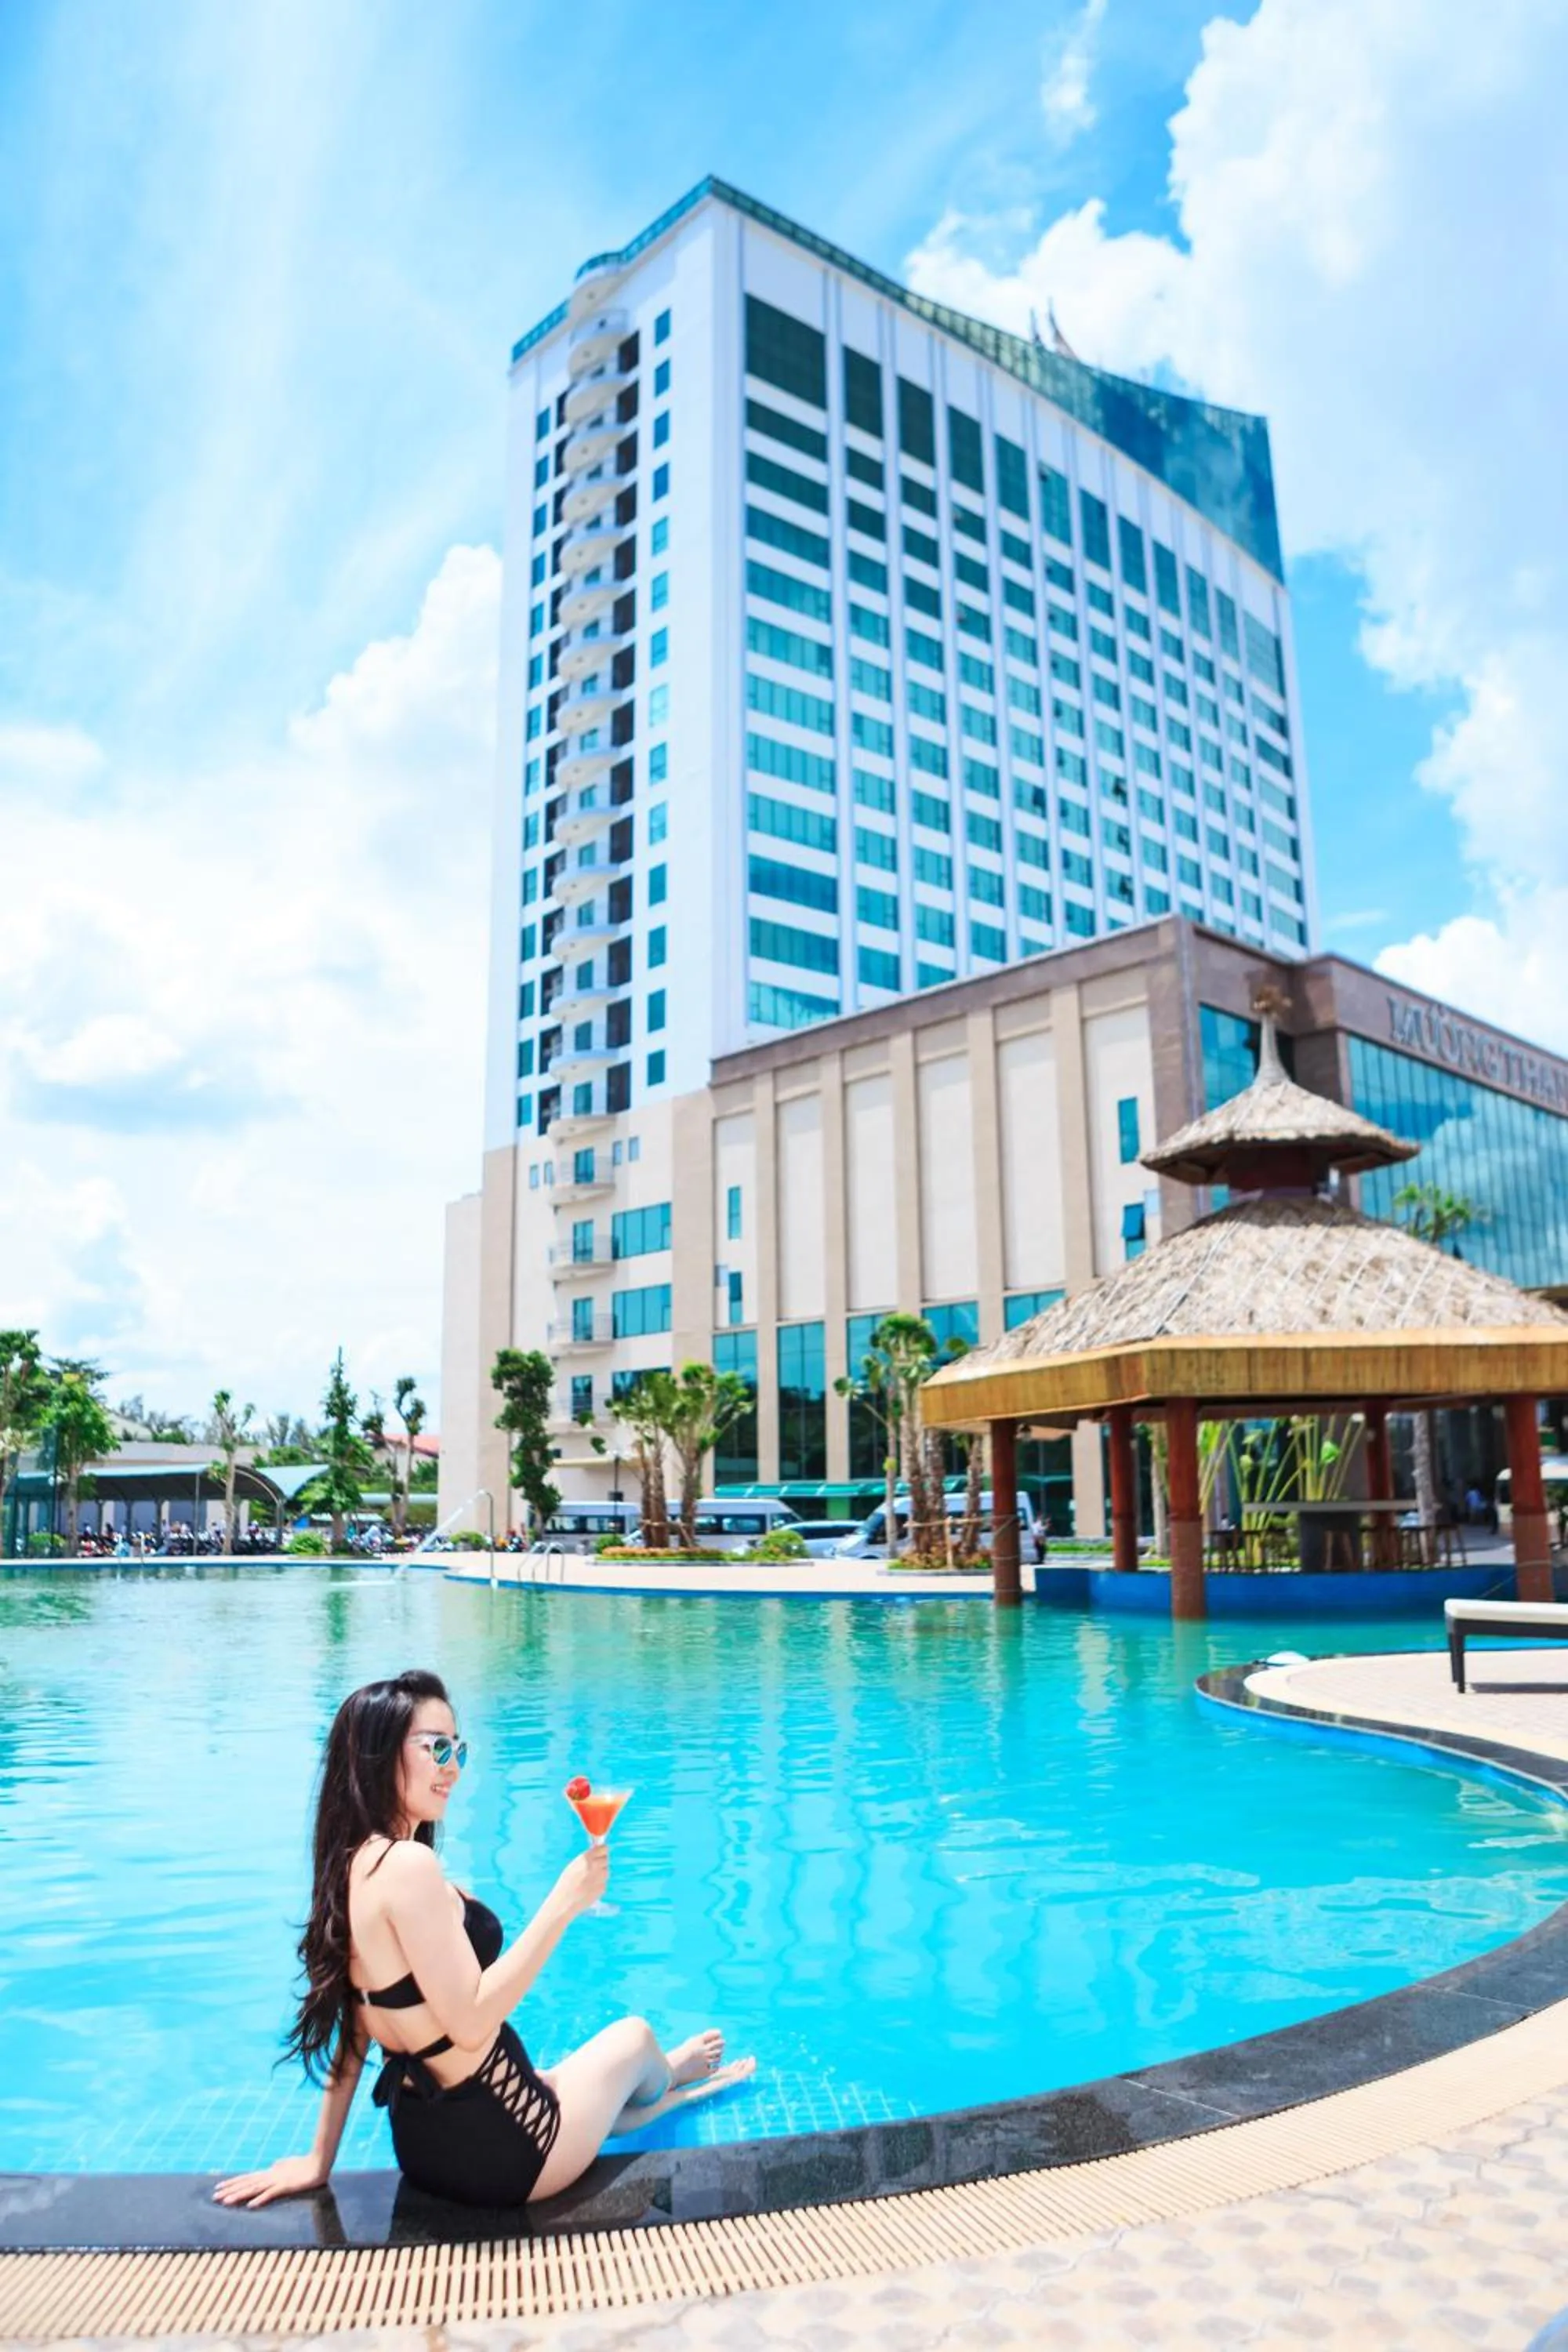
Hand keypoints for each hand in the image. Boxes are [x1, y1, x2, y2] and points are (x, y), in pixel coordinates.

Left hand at [211, 2153, 327, 2206]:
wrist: (319, 2163)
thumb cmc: (304, 2165)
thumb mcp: (287, 2166)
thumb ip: (278, 2168)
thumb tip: (273, 2166)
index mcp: (268, 2173)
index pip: (246, 2178)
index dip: (232, 2183)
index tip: (218, 2187)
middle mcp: (269, 2176)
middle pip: (246, 2184)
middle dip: (230, 2190)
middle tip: (214, 2196)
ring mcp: (277, 2181)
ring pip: (254, 2189)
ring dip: (239, 2195)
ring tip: (226, 2201)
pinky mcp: (286, 2186)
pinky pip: (271, 2194)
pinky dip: (260, 2199)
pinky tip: (250, 2205)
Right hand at [553, 1840, 609, 1918]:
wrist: (564, 1902)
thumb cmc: (566, 1883)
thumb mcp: (574, 1866)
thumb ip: (587, 1858)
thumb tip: (597, 1852)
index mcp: (586, 1858)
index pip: (604, 1848)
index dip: (602, 1851)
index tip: (600, 1853)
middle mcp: (595, 1866)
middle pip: (606, 1859)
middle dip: (601, 1862)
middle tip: (593, 1868)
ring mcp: (600, 1877)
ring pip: (606, 1871)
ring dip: (600, 1873)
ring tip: (588, 1880)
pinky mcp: (602, 1888)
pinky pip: (603, 1882)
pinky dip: (598, 1883)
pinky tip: (588, 1888)